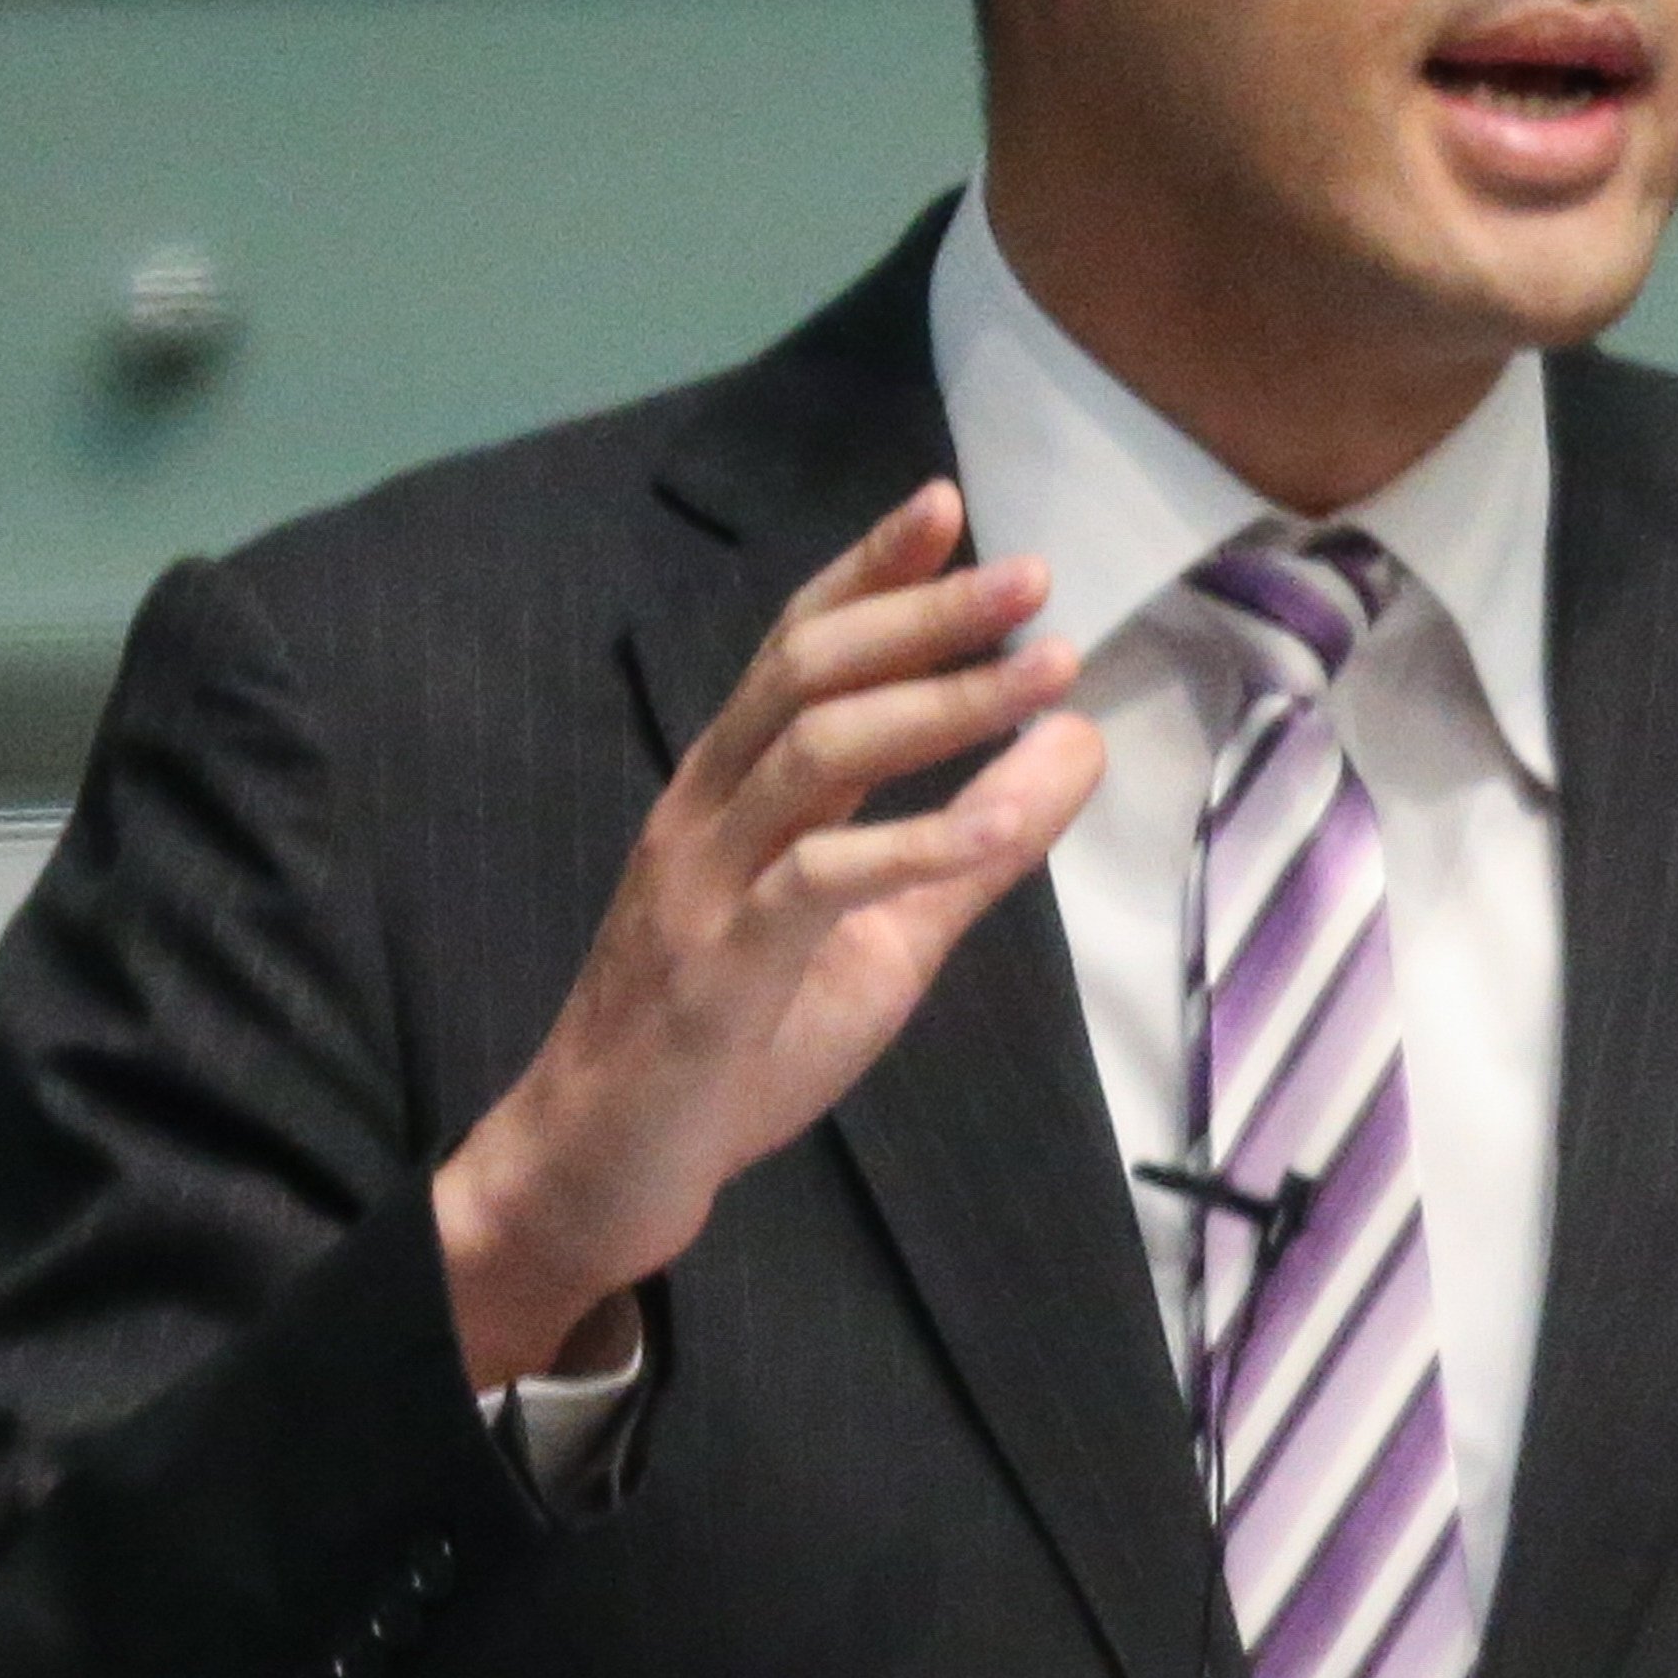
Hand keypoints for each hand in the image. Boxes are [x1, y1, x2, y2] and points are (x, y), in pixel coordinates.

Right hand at [431, 480, 1102, 1387]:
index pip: (798, 648)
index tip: (948, 503)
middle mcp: (703, 813)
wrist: (599, 1174)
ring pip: (811, 757)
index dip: (869, 571)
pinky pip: (811, 886)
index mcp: (730, 791)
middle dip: (921, 616)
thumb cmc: (736, 1047)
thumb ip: (976, 845)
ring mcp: (700, 889)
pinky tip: (994, 832)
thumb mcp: (882, 938)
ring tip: (1045, 674)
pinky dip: (910, 848)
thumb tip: (1078, 739)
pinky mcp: (714, 975)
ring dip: (937, 706)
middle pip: (806, 676)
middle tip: (1031, 577)